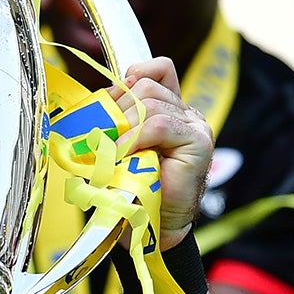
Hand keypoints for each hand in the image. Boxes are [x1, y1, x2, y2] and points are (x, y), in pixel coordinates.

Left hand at [114, 57, 212, 248]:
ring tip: (114, 153)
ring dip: (123, 128)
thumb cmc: (132, 186)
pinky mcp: (198, 142)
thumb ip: (117, 119)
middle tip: (105, 137)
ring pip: (150, 103)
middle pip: (147, 85)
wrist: (150, 224)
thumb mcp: (120, 143)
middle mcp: (187, 113)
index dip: (130, 79)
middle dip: (118, 108)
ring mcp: (195, 126)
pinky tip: (123, 156)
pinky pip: (159, 124)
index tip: (110, 102)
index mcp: (171, 108)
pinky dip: (134, 138)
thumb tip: (96, 101)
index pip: (158, 69)